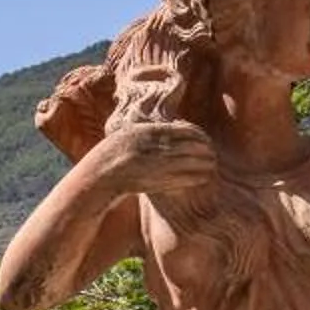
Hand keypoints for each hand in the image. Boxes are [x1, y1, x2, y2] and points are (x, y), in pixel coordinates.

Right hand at [82, 121, 218, 200]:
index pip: (185, 129)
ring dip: (205, 164)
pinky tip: (202, 178)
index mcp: (148, 131)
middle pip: (192, 145)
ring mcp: (154, 163)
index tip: (205, 140)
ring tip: (212, 166)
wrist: (97, 177)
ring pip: (191, 162)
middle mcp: (153, 145)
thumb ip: (150, 132)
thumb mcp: (128, 135)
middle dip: (206, 150)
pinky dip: (195, 177)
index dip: (199, 135)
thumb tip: (174, 129)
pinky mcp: (156, 180)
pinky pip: (183, 177)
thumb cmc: (112, 156)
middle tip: (213, 154)